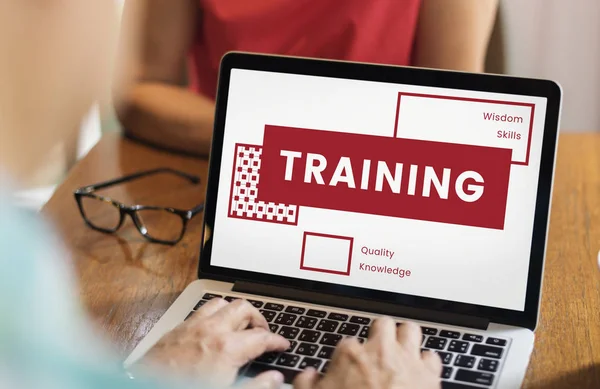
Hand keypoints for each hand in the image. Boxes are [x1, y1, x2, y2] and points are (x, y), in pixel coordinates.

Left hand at [135, 298, 289, 388]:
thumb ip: (256, 386)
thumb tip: (275, 379)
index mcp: (227, 348)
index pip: (262, 337)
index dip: (277, 341)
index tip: (282, 344)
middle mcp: (210, 330)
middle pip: (244, 308)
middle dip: (258, 318)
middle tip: (262, 333)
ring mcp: (191, 326)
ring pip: (221, 303)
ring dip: (234, 312)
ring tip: (239, 326)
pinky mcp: (176, 329)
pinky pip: (200, 310)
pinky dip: (213, 315)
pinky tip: (212, 328)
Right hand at [294, 318, 441, 388]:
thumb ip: (306, 384)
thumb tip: (308, 375)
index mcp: (350, 355)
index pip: (347, 343)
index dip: (348, 357)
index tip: (349, 368)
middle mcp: (380, 351)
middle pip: (382, 325)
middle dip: (380, 334)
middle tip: (378, 349)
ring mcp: (406, 360)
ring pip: (410, 330)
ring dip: (406, 338)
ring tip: (401, 349)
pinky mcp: (429, 374)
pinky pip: (432, 357)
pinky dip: (426, 363)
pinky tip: (420, 371)